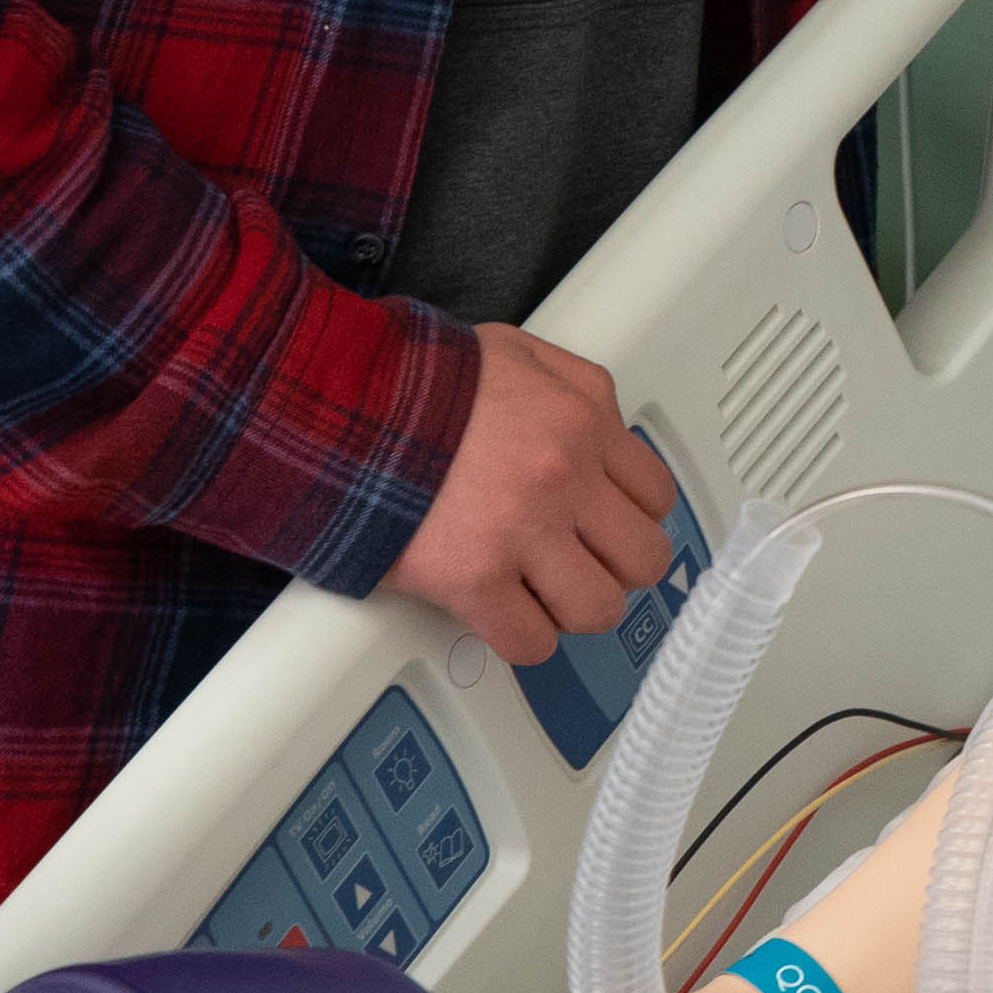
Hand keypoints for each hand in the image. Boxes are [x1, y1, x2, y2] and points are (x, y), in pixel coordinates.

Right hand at [385, 322, 683, 665]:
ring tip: (543, 594)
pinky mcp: (474, 578)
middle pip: (643, 558)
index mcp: (581, 420)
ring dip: (572, 609)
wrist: (336, 407)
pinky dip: (521, 637)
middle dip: (615, 568)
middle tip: (582, 565)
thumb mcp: (511, 351)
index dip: (631, 517)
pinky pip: (530, 640)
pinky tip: (503, 615)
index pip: (656, 495)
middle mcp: (563, 477)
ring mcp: (522, 531)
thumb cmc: (412, 382)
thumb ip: (567, 383)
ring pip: (598, 608)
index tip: (608, 526)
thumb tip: (598, 425)